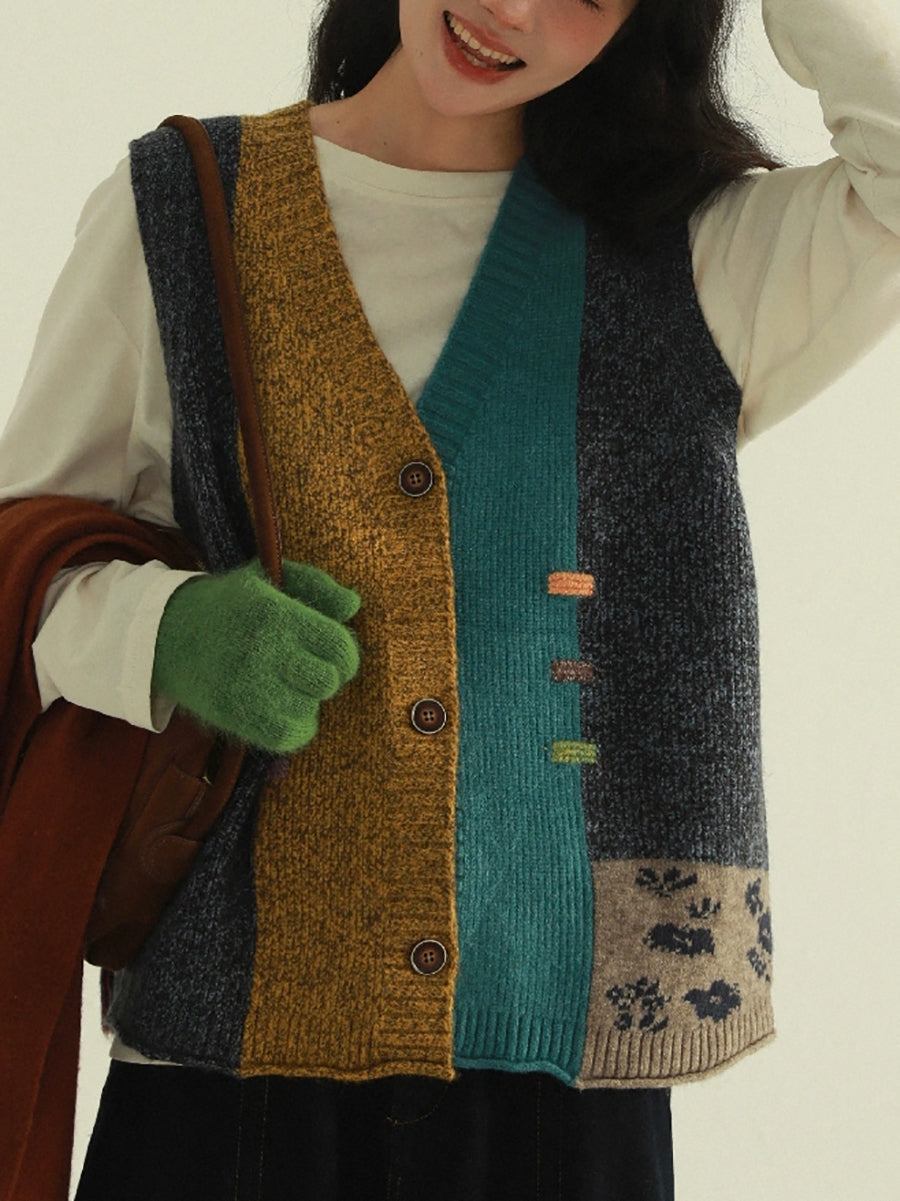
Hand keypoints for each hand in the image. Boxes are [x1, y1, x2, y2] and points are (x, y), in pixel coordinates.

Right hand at [151, 558, 360, 751]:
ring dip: (306, 701)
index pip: (339, 646)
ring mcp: (247, 687)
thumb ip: (316, 586)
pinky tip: (282, 709)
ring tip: (288, 687)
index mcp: (277, 615)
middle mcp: (264, 651)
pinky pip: (287, 737)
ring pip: (309, 710)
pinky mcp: (234, 716)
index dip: (346, 654)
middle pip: (328, 681)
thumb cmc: (228, 604)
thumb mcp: (269, 580)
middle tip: (308, 670)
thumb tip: (353, 604)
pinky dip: (294, 727)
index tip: (333, 654)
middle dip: (327, 676)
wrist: (163, 633)